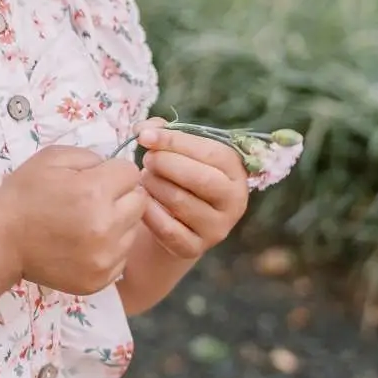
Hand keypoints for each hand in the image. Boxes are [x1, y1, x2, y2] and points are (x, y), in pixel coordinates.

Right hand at [0, 146, 145, 294]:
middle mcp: (106, 226)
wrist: (1, 241)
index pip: (131, 172)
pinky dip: (109, 248)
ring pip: (133, 231)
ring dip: (118, 223)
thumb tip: (115, 168)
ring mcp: (105, 257)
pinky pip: (122, 257)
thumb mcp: (53, 158)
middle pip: (140, 202)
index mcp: (95, 191)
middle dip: (122, 196)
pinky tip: (84, 244)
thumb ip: (92, 156)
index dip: (114, 171)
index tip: (97, 178)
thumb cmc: (25, 195)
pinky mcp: (100, 279)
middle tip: (95, 200)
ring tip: (87, 223)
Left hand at [133, 120, 249, 259]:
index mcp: (235, 171)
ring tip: (144, 178)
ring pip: (181, 202)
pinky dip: (149, 212)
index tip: (145, 136)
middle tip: (147, 159)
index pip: (211, 152)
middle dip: (166, 164)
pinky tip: (141, 200)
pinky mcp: (195, 248)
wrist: (175, 222)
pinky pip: (168, 229)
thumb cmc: (179, 177)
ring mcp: (217, 228)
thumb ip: (162, 133)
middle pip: (201, 179)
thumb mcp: (177, 152)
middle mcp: (234, 201)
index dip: (176, 141)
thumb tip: (144, 129)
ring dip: (154, 185)